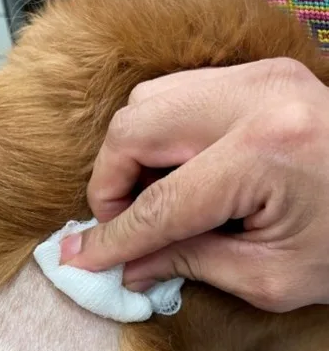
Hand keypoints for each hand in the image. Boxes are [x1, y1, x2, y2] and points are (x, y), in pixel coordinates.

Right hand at [60, 57, 328, 311]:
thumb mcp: (271, 276)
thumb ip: (189, 263)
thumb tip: (125, 266)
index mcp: (266, 153)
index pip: (159, 202)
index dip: (113, 237)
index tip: (78, 259)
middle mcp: (258, 100)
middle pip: (135, 129)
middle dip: (111, 184)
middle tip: (121, 227)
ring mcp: (261, 77)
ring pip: (148, 103)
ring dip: (132, 156)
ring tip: (152, 201)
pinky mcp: (262, 75)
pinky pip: (178, 94)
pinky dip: (160, 136)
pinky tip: (178, 173)